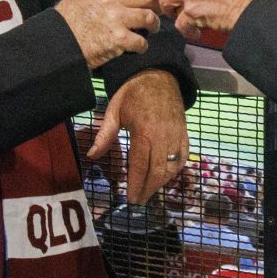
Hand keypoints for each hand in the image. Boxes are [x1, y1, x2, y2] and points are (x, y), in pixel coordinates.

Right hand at [53, 0, 158, 68]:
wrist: (58, 43)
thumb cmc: (70, 17)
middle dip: (156, 3)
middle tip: (157, 9)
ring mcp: (115, 18)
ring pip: (150, 17)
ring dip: (154, 24)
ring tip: (151, 28)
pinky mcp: (118, 39)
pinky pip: (142, 40)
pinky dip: (143, 45)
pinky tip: (138, 46)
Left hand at [87, 71, 187, 204]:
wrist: (158, 76)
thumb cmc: (133, 93)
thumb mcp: (114, 110)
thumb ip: (105, 135)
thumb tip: (92, 156)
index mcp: (144, 131)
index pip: (140, 166)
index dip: (136, 185)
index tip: (130, 198)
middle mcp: (163, 137)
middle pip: (158, 172)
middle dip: (148, 190)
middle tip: (138, 201)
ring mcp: (176, 136)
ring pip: (172, 168)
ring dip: (161, 183)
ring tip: (149, 192)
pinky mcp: (184, 134)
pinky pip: (183, 158)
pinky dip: (175, 171)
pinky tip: (165, 178)